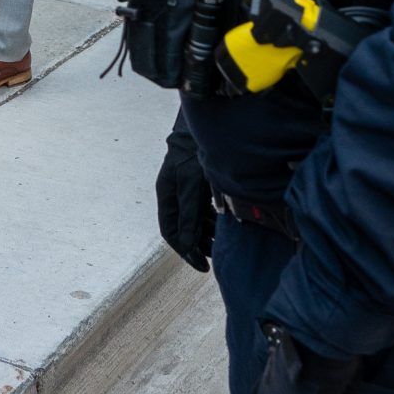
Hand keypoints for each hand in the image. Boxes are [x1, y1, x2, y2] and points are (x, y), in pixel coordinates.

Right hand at [155, 129, 214, 272]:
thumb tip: (186, 246)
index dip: (185, 251)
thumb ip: (189, 216)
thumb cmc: (194, 155)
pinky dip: (215, 221)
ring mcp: (189, 190)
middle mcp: (176, 196)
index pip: (171, 232)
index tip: (202, 265)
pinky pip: (206, 210)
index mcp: (167, 196)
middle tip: (217, 256)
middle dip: (199, 245)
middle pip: (185, 229)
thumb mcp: (191, 187)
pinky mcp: (202, 185)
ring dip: (208, 234)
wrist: (206, 128)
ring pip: (197, 221)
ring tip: (223, 244)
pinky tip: (227, 225)